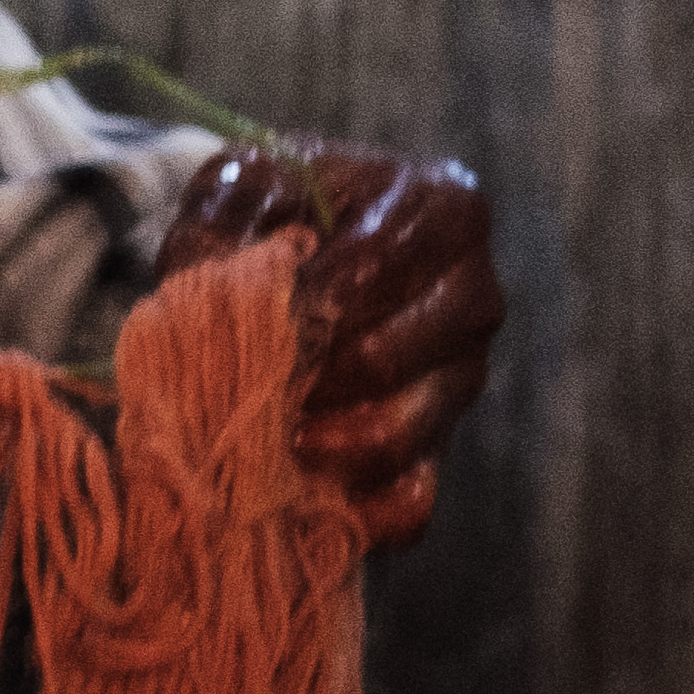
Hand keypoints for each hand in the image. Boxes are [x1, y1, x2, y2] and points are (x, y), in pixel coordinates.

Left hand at [156, 141, 502, 546]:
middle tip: (239, 383)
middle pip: (384, 359)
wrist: (303, 243)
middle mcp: (473, 294)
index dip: (296, 305)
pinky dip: (350, 507)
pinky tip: (295, 488)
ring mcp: (463, 375)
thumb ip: (228, 222)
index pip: (371, 271)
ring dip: (313, 443)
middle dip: (297, 379)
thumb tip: (220, 293)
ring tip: (257, 430)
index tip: (241, 321)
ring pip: (396, 434)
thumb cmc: (276, 207)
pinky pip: (409, 500)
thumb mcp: (243, 187)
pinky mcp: (444, 442)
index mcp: (442, 209)